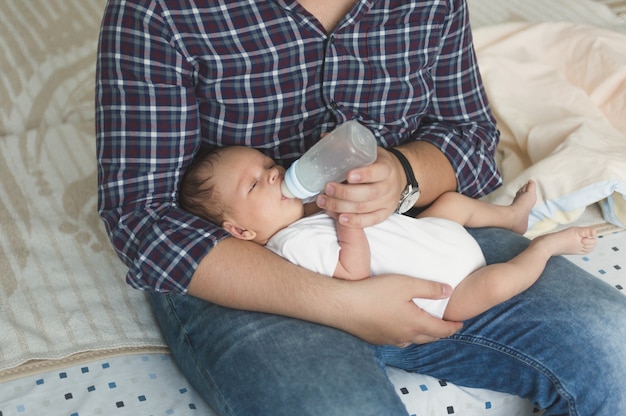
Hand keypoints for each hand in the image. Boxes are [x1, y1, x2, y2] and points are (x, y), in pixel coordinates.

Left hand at [317, 147, 404, 227]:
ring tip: (323, 202)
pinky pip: (370, 221)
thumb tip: (324, 138)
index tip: (348, 175)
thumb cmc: (378, 162)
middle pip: (369, 194)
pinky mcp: (384, 214)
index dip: (364, 175)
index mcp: (387, 168)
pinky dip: (354, 222)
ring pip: (365, 208)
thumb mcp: (370, 151)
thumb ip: (349, 146)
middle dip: (345, 193)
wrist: (399, 176)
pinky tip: (339, 218)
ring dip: (342, 207)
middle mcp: (389, 187)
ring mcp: (388, 202)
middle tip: (327, 188)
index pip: (378, 172)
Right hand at [331, 274, 461, 344]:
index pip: (441, 330)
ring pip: (412, 341)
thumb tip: (449, 291)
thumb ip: (430, 288)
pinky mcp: (375, 339)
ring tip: (425, 327)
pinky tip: (400, 328)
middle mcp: (404, 336)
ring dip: (423, 335)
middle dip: (440, 333)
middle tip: (446, 326)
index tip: (460, 323)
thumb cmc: (375, 292)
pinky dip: (406, 335)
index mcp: (415, 324)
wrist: (343, 306)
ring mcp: (389, 340)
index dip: (453, 326)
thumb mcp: (406, 284)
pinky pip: (397, 340)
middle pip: (429, 338)